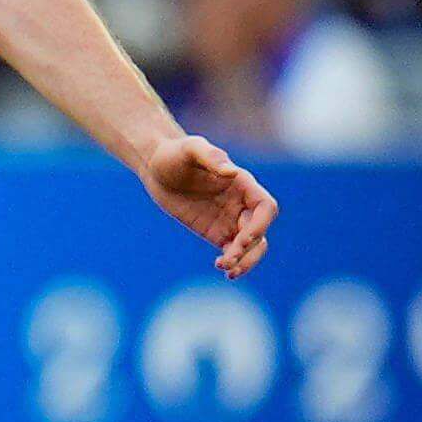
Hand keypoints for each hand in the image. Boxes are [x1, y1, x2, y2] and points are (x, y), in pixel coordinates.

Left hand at [140, 133, 277, 277]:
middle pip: (259, 232)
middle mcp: (241, 204)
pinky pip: (231, 251)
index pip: (265, 208)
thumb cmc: (175, 153)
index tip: (243, 238)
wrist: (156, 166)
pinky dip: (231, 262)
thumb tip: (230, 172)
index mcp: (243, 185)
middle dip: (248, 248)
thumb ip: (211, 157)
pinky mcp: (215, 232)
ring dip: (245, 260)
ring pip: (251, 246)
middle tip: (228, 259)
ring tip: (227, 271)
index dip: (261, 225)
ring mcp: (230, 220)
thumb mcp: (190, 149)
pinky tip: (220, 267)